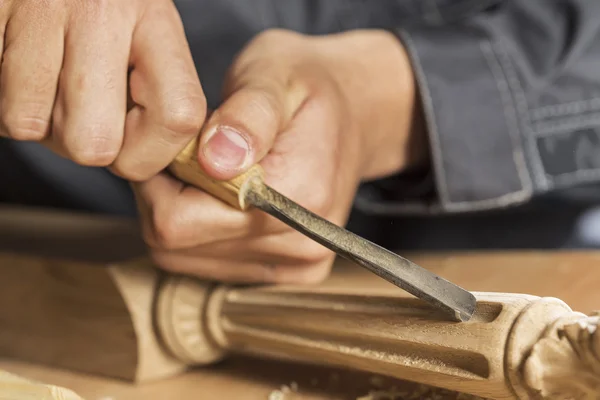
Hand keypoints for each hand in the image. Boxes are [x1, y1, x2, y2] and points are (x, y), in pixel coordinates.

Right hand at [0, 0, 205, 179]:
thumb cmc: (99, 12)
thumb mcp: (146, 39)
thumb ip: (161, 99)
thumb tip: (140, 163)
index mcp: (155, 21)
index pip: (178, 118)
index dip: (150, 152)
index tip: (134, 135)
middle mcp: (101, 11)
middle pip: (94, 144)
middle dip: (82, 142)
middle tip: (79, 107)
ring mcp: (39, 8)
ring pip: (28, 125)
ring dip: (32, 116)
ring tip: (43, 78)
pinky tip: (15, 64)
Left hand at [134, 29, 425, 283]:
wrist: (354, 114)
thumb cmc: (306, 87)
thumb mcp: (273, 75)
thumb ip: (246, 114)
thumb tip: (215, 159)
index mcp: (299, 195)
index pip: (179, 221)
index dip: (157, 181)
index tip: (174, 145)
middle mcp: (303, 242)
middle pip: (176, 245)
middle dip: (163, 197)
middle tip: (189, 153)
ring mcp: (299, 264)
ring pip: (186, 259)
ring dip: (179, 215)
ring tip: (207, 172)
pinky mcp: (292, 272)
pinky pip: (210, 268)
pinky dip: (200, 234)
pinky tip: (221, 198)